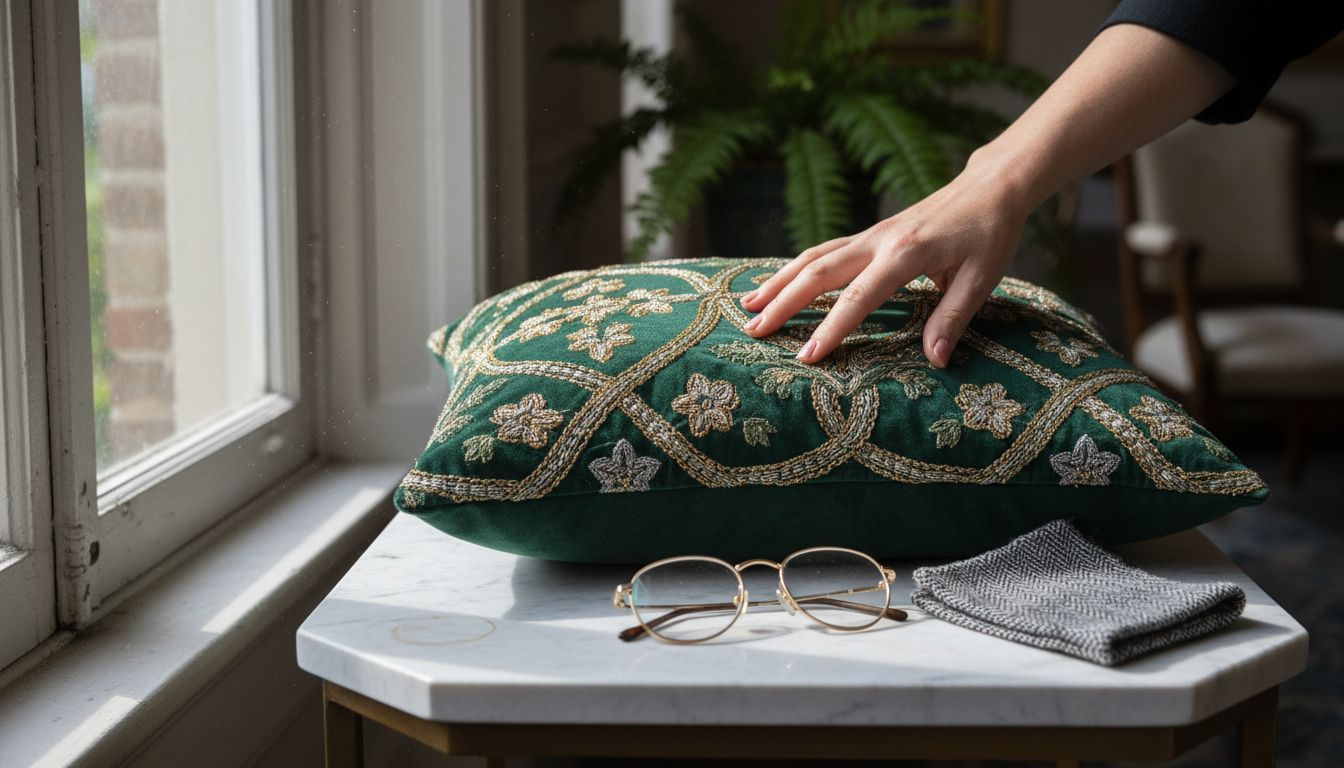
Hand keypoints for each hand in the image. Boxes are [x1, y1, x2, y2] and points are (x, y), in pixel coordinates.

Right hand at [740, 153, 1029, 366]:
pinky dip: (795, 267)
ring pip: (812, 256)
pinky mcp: (870, 235)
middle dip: (783, 303)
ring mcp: (870, 235)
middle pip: (818, 272)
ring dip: (779, 281)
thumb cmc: (990, 233)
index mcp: (905, 254)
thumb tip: (935, 360)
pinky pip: (823, 250)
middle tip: (752, 332)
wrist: (990, 186)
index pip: (858, 298)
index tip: (806, 357)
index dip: (830, 329)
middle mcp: (879, 241)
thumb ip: (953, 318)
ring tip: (748, 307)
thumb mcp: (982, 278)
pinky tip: (778, 283)